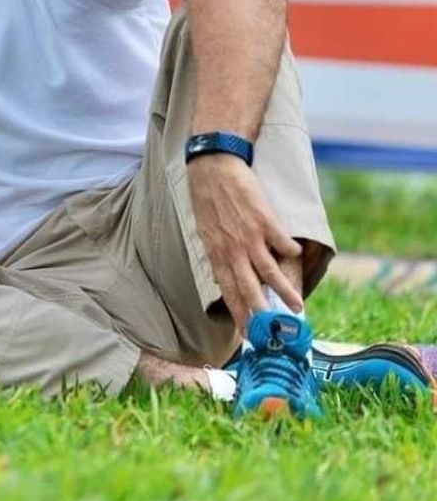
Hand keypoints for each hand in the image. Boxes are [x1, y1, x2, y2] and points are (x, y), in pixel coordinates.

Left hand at [187, 154, 302, 333]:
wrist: (213, 168)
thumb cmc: (207, 199)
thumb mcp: (204, 232)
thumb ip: (215, 256)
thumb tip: (219, 278)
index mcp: (217, 254)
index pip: (229, 292)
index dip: (239, 314)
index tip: (248, 333)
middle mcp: (233, 250)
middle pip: (249, 289)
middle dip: (263, 313)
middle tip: (273, 332)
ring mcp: (249, 236)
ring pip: (269, 271)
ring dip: (284, 291)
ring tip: (296, 306)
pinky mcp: (264, 219)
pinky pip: (281, 241)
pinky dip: (289, 250)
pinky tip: (295, 254)